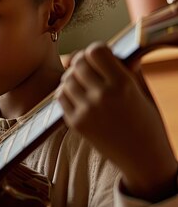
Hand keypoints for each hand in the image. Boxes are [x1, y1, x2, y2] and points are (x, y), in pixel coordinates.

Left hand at [56, 42, 177, 201]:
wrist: (143, 157)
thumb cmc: (146, 120)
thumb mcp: (142, 90)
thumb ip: (126, 67)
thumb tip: (110, 49)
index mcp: (123, 83)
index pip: (95, 51)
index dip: (95, 49)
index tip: (99, 54)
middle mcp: (102, 95)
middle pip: (77, 63)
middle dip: (81, 62)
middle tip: (87, 66)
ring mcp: (86, 110)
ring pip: (66, 79)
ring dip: (72, 76)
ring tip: (82, 81)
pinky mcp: (76, 123)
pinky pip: (60, 97)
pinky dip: (65, 91)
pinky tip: (76, 94)